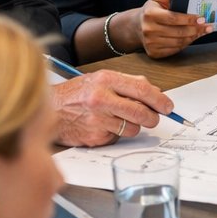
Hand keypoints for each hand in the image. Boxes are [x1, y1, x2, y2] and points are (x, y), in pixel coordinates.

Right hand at [51, 69, 173, 146]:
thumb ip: (127, 84)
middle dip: (153, 118)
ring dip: (132, 126)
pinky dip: (116, 133)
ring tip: (117, 118)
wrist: (48, 109)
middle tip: (153, 118)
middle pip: (142, 113)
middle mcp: (101, 98)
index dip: (160, 100)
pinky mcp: (94, 137)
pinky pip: (117, 137)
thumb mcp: (100, 79)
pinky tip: (103, 126)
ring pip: (133, 128)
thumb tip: (155, 93)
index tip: (168, 107)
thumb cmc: (75, 94)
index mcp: (106, 80)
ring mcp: (97, 119)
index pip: (143, 90)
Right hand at [139, 0, 210, 57]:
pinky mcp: (154, 52)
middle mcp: (149, 29)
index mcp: (150, 14)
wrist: (136, 26)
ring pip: (178, 42)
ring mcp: (150, 43)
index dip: (189, 19)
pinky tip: (192, 38)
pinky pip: (175, 50)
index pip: (173, 18)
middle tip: (208, 27)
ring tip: (202, 31)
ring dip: (193, 37)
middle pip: (178, 32)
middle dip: (196, 29)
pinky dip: (185, 44)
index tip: (202, 18)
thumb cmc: (151, 11)